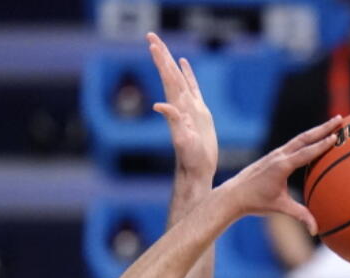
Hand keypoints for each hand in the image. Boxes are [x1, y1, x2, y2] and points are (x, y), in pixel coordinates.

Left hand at [147, 32, 216, 182]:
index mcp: (177, 107)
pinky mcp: (199, 112)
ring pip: (179, 77)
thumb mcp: (183, 140)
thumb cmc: (190, 159)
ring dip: (170, 61)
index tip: (153, 45)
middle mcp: (180, 104)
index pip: (167, 78)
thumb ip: (174, 122)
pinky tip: (183, 64)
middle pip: (169, 73)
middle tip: (150, 35)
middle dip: (161, 54)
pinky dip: (188, 74)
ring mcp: (189, 106)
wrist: (197, 170)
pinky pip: (192, 87)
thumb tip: (160, 105)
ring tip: (162, 45)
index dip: (161, 61)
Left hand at [219, 116, 342, 233]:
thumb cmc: (256, 202)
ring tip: (332, 124)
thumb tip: (316, 230)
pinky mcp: (273, 156)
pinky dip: (307, 139)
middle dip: (323, 128)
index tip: (335, 136)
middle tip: (339, 119)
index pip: (306, 152)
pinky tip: (315, 139)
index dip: (321, 145)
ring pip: (300, 139)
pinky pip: (294, 144)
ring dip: (316, 130)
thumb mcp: (279, 208)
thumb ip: (299, 216)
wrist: (234, 194)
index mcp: (282, 166)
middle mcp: (279, 156)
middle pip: (305, 137)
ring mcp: (276, 154)